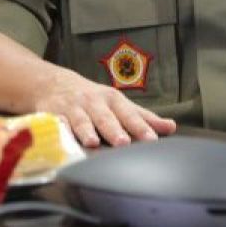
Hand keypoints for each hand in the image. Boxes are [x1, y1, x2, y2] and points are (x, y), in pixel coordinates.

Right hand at [33, 72, 176, 148]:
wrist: (55, 83)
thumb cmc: (94, 98)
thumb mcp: (119, 104)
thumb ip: (143, 117)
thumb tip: (170, 127)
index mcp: (113, 101)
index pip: (129, 115)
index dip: (141, 127)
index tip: (152, 139)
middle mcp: (95, 103)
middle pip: (106, 117)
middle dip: (115, 130)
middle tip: (124, 143)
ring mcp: (74, 108)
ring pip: (81, 120)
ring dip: (87, 130)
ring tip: (93, 143)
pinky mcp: (54, 114)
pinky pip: (57, 122)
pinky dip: (60, 129)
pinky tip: (63, 137)